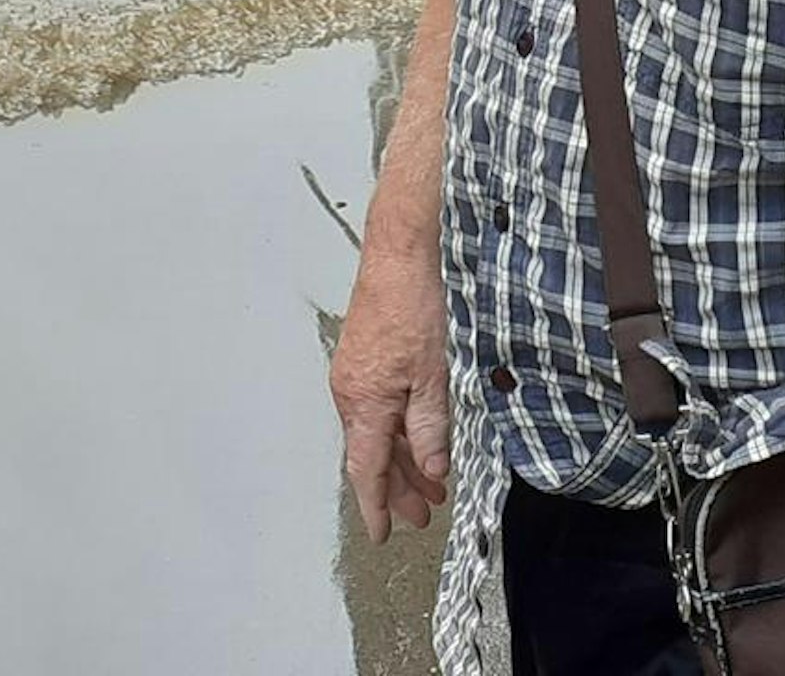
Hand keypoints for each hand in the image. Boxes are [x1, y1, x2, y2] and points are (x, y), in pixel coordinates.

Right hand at [329, 237, 451, 542]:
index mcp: (363, 401)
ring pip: (375, 429)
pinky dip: (395, 426)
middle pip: (370, 454)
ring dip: (401, 456)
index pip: (366, 470)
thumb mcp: (433, 374)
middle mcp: (350, 390)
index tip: (383, 534)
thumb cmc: (413, 302)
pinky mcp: (362, 353)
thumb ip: (429, 427)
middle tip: (424, 510)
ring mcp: (353, 370)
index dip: (377, 506)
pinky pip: (375, 405)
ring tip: (430, 477)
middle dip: (398, 486)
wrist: (400, 250)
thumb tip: (431, 468)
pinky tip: (417, 431)